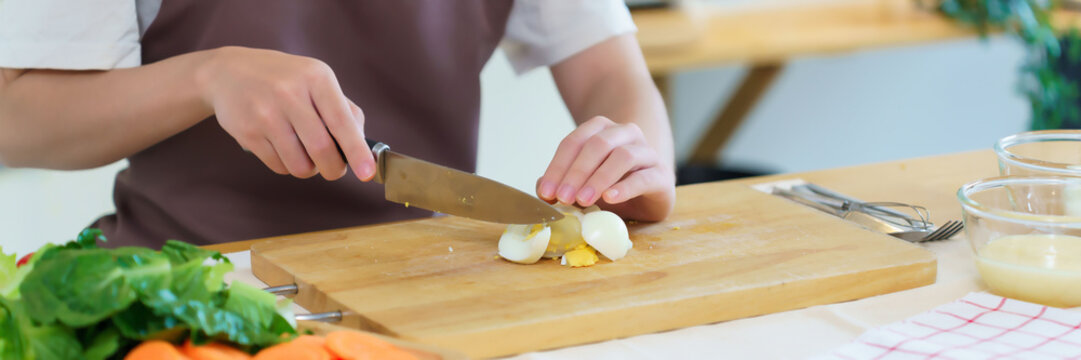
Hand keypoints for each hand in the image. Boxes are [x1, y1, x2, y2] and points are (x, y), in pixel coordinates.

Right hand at [197, 46, 374, 180]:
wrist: (228, 72)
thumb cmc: (285, 80)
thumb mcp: (316, 80)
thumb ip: (344, 110)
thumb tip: (362, 147)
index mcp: (316, 78)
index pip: (341, 121)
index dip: (357, 151)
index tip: (368, 174)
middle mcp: (290, 93)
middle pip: (321, 149)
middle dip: (333, 169)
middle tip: (334, 169)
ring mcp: (265, 113)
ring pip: (299, 164)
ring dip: (308, 170)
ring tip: (305, 154)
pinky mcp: (247, 132)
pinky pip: (278, 166)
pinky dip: (287, 166)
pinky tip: (283, 148)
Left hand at [536, 116, 674, 220]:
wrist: (648, 196)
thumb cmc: (611, 186)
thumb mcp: (582, 185)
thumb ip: (562, 184)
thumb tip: (542, 188)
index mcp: (602, 130)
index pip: (575, 142)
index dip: (558, 166)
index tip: (546, 191)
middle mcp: (626, 134)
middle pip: (598, 144)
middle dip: (577, 171)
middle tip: (563, 197)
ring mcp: (647, 153)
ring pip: (623, 156)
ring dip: (599, 178)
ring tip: (583, 200)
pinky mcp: (662, 176)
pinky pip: (643, 177)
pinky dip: (625, 187)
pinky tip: (610, 198)